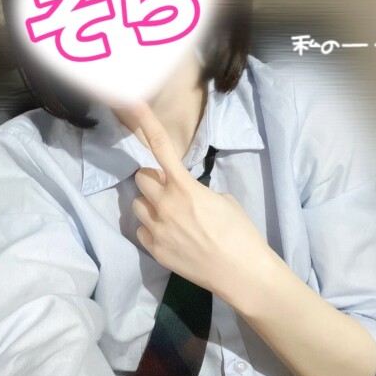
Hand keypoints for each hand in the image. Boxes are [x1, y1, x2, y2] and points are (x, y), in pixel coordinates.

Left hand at [129, 102, 271, 302]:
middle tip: (169, 189)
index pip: (162, 149)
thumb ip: (198, 192)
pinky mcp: (154, 251)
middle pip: (141, 178)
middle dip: (152, 180)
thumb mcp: (225, 201)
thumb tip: (186, 197)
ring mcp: (157, 230)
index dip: (147, 123)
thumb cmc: (241, 234)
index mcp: (185, 188)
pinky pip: (142, 231)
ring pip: (137, 205)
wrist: (241, 273)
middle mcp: (165, 206)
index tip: (134, 102)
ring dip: (150, 204)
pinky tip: (170, 236)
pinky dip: (152, 230)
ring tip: (170, 216)